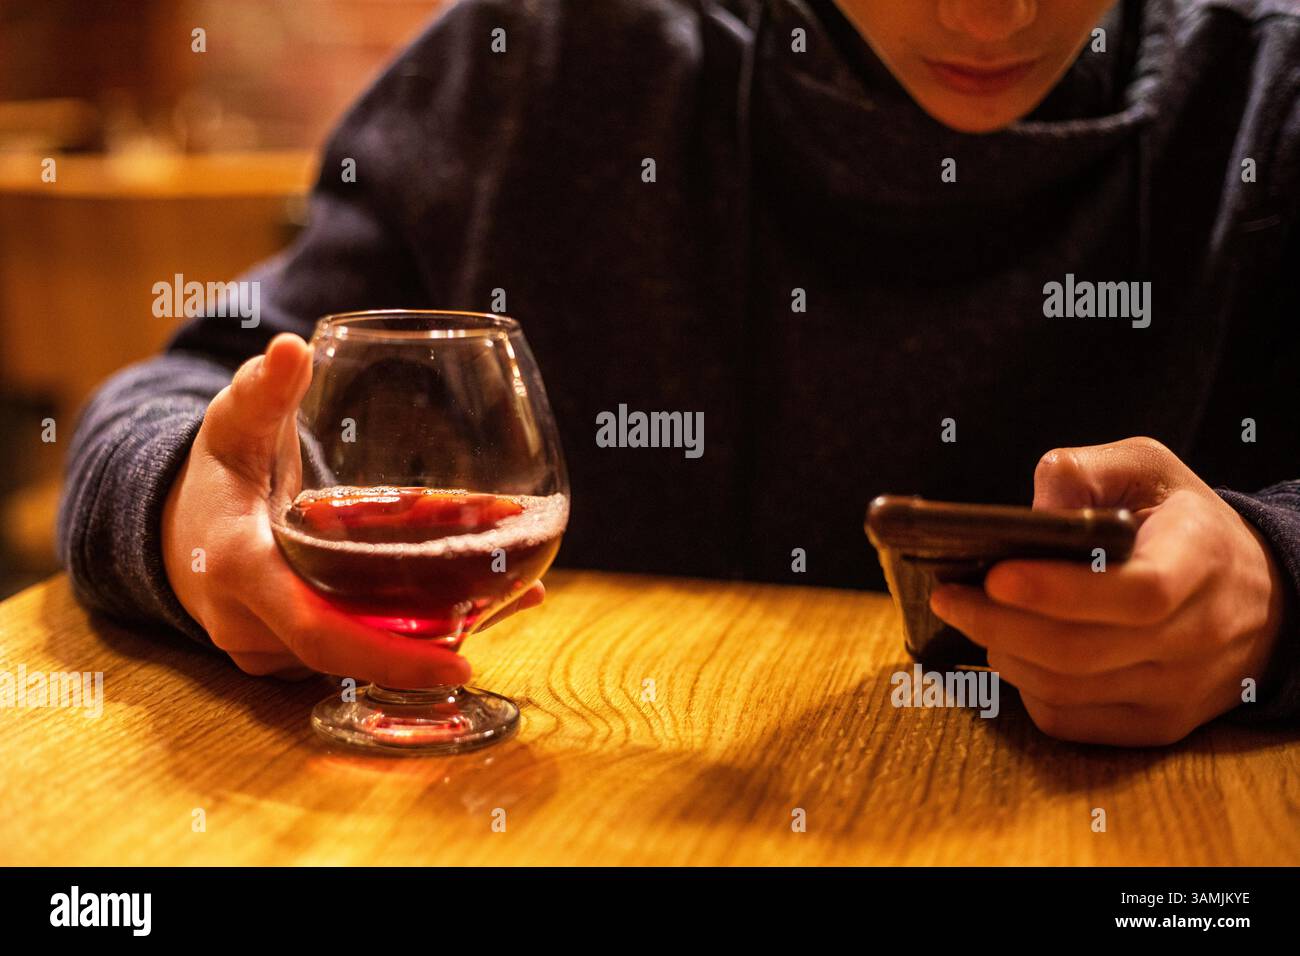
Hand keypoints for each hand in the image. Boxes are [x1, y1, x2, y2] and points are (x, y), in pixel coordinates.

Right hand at [161, 333, 544, 681]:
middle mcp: (249, 625)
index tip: (460, 664)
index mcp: (241, 569)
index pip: (320, 633)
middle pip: (350, 656)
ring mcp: (264, 651)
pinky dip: (400, 639)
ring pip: (354, 658)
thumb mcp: (235, 425)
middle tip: (510, 616)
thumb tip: (290, 347)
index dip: (389, 656)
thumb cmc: (214, 472)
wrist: (170, 526)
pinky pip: (346, 655)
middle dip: (426, 651)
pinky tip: (462, 608)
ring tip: (503, 596)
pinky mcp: (282, 658)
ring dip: (424, 638)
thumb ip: (263, 389)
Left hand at [929, 437, 1284, 745]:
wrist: (1256, 595)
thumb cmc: (1182, 523)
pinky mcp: (1156, 725)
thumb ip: (1084, 472)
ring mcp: (1179, 690)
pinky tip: (1009, 651)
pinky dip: (1024, 688)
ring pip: (1067, 689)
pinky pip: (1070, 720)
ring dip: (1003, 654)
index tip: (996, 574)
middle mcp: (1199, 635)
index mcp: (1201, 561)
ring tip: (970, 616)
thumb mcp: (1145, 470)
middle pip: (1082, 651)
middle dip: (998, 624)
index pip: (1138, 594)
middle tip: (949, 596)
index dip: (1060, 591)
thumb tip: (1028, 514)